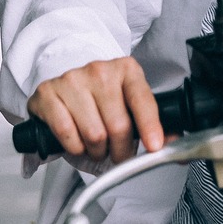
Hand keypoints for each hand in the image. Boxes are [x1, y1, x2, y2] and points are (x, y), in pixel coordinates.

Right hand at [27, 56, 164, 163]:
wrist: (65, 83)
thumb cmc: (102, 100)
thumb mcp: (129, 106)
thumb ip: (153, 125)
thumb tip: (174, 146)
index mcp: (127, 70)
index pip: (142, 100)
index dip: (150, 126)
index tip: (154, 146)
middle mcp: (100, 70)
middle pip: (118, 126)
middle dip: (120, 151)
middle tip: (118, 153)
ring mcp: (72, 79)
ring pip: (94, 134)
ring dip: (97, 151)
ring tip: (96, 145)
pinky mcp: (48, 92)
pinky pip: (67, 134)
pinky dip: (75, 147)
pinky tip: (77, 141)